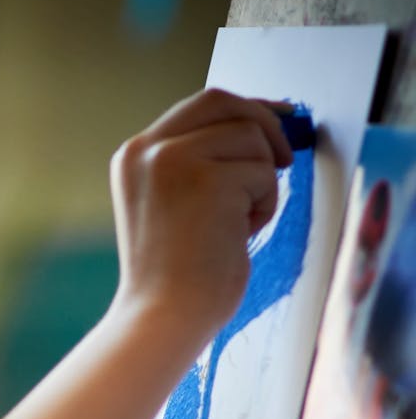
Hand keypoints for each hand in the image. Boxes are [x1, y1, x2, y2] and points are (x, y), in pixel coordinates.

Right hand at [110, 88, 293, 339]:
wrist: (162, 315)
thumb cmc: (174, 272)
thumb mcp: (171, 201)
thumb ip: (196, 161)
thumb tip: (258, 127)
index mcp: (132, 155)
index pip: (199, 105)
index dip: (246, 109)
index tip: (278, 119)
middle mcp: (146, 150)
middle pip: (224, 103)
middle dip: (265, 125)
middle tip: (284, 159)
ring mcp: (174, 162)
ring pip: (251, 139)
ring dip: (261, 181)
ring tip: (237, 222)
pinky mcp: (208, 181)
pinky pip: (263, 174)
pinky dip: (264, 206)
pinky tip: (237, 235)